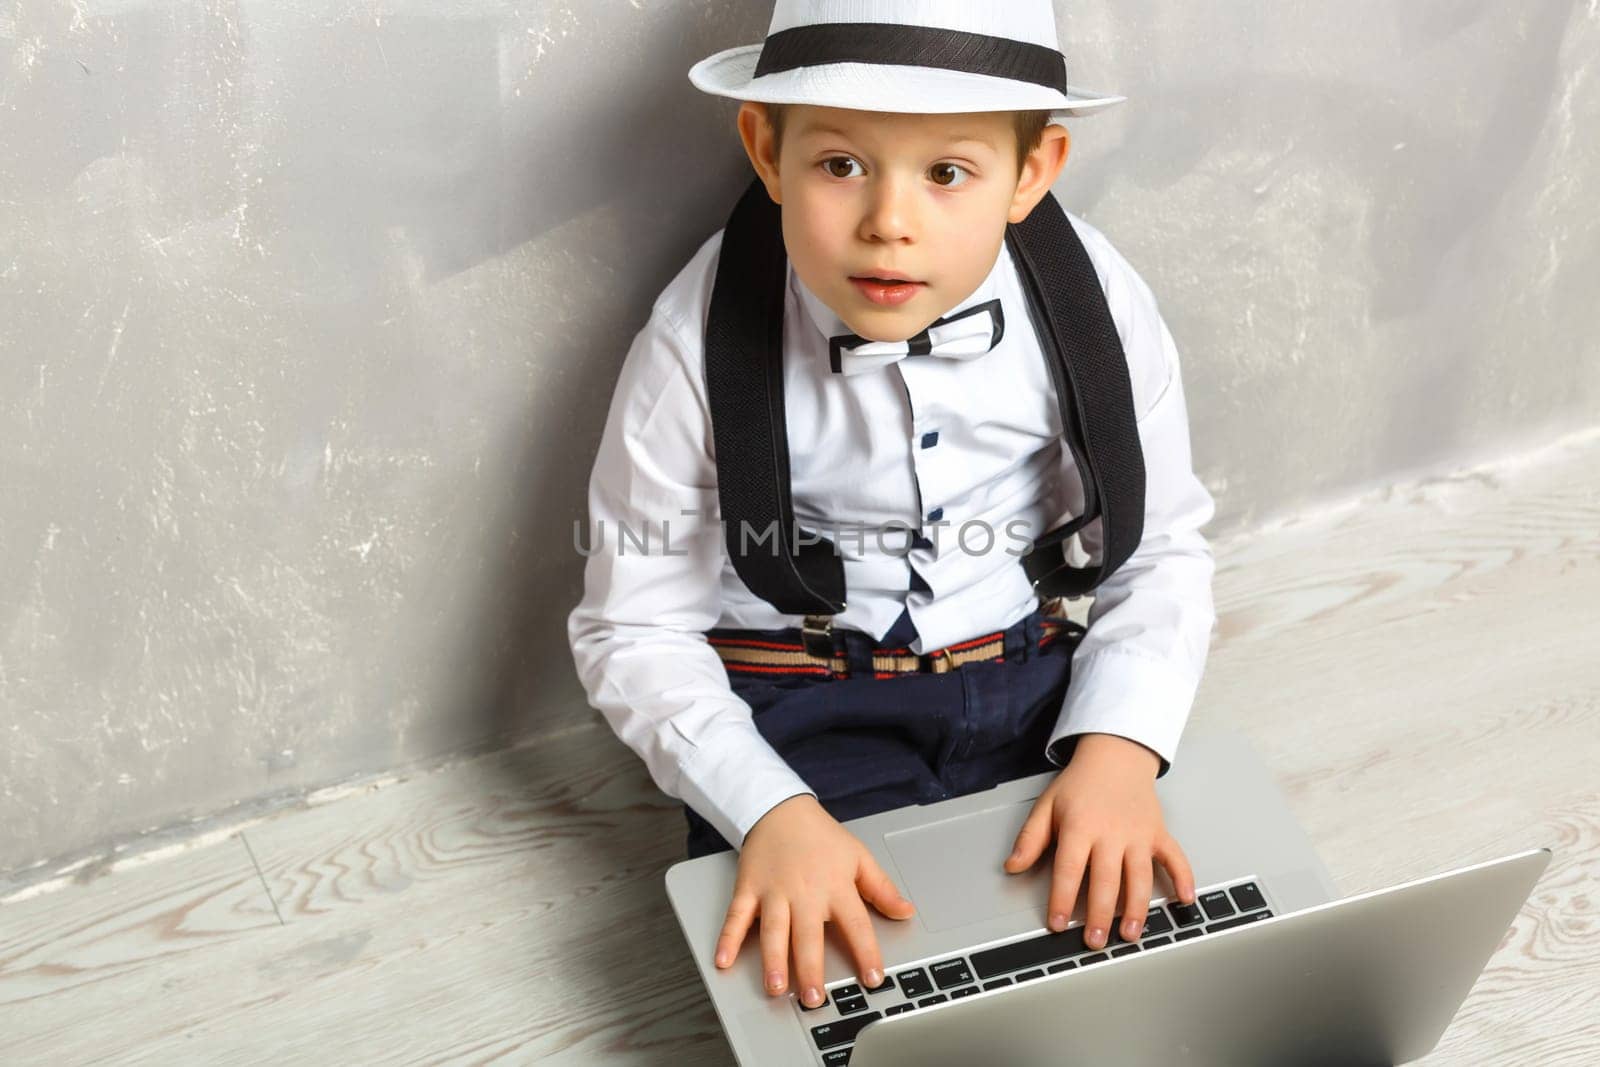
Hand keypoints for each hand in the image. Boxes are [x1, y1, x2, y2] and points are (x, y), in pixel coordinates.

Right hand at [713, 794, 916, 1006]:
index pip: (855, 923)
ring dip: (773, 960)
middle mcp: (804, 892)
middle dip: (811, 969)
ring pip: (773, 930)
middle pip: (808, 935)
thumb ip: (882, 888)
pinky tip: (724, 960)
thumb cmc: (821, 836)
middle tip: (814, 998)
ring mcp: (773, 891)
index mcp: (835, 885)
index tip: (873, 978)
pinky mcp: (748, 888)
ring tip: (775, 987)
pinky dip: (728, 938)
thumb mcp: (858, 856)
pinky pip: (737, 916)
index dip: (866, 952)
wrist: (781, 808)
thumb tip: (906, 912)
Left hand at [1002, 734, 1196, 948]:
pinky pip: (1175, 858)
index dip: (1062, 899)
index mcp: (1081, 827)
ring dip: (1136, 908)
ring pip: (1140, 877)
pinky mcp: (1158, 833)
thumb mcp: (1047, 806)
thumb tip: (1012, 866)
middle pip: (1106, 880)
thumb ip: (1030, 839)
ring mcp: (1138, 834)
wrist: (1115, 756)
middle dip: (1100, 915)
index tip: (1057, 924)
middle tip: (1095, 941)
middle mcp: (1111, 833)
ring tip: (1130, 933)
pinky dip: (1183, 879)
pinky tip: (1184, 900)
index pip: (1069, 869)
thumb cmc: (1080, 784)